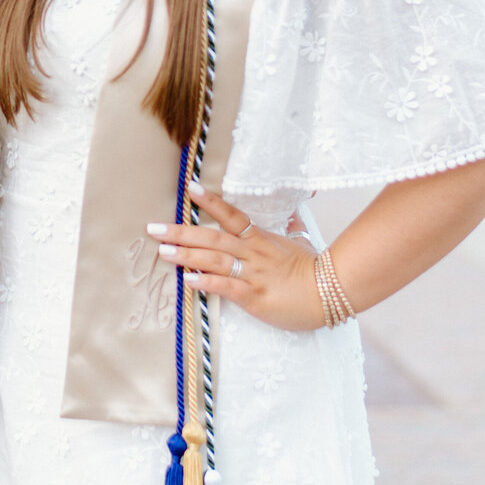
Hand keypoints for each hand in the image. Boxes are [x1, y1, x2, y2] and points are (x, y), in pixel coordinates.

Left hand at [147, 185, 322, 331]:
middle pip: (212, 237)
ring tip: (163, 251)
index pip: (231, 215)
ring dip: (186, 255)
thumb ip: (292, 226)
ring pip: (214, 259)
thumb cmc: (314, 270)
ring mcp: (252, 273)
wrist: (331, 292)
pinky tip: (188, 280)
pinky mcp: (254, 296)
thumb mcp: (300, 243)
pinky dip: (206, 282)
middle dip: (181, 232)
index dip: (210, 201)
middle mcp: (252, 252)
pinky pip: (226, 286)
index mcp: (260, 238)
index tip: (190, 189)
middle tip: (153, 228)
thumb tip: (294, 212)